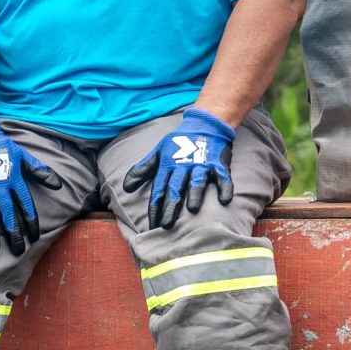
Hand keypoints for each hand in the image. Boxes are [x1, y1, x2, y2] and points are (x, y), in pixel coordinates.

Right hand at [0, 102, 62, 255]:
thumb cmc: (1, 147)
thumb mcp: (23, 156)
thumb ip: (40, 171)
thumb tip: (58, 185)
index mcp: (14, 180)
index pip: (25, 206)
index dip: (30, 223)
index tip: (34, 238)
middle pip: (8, 214)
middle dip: (13, 233)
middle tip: (17, 251)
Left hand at [122, 107, 235, 230]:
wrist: (205, 124)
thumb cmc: (180, 142)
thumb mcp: (159, 152)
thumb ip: (143, 170)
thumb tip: (126, 188)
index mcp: (168, 165)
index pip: (159, 188)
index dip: (155, 206)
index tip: (153, 224)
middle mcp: (184, 165)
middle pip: (176, 187)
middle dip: (170, 206)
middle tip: (167, 225)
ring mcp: (202, 164)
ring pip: (197, 181)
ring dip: (194, 194)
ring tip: (192, 209)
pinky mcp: (218, 163)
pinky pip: (222, 176)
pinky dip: (224, 187)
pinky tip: (224, 200)